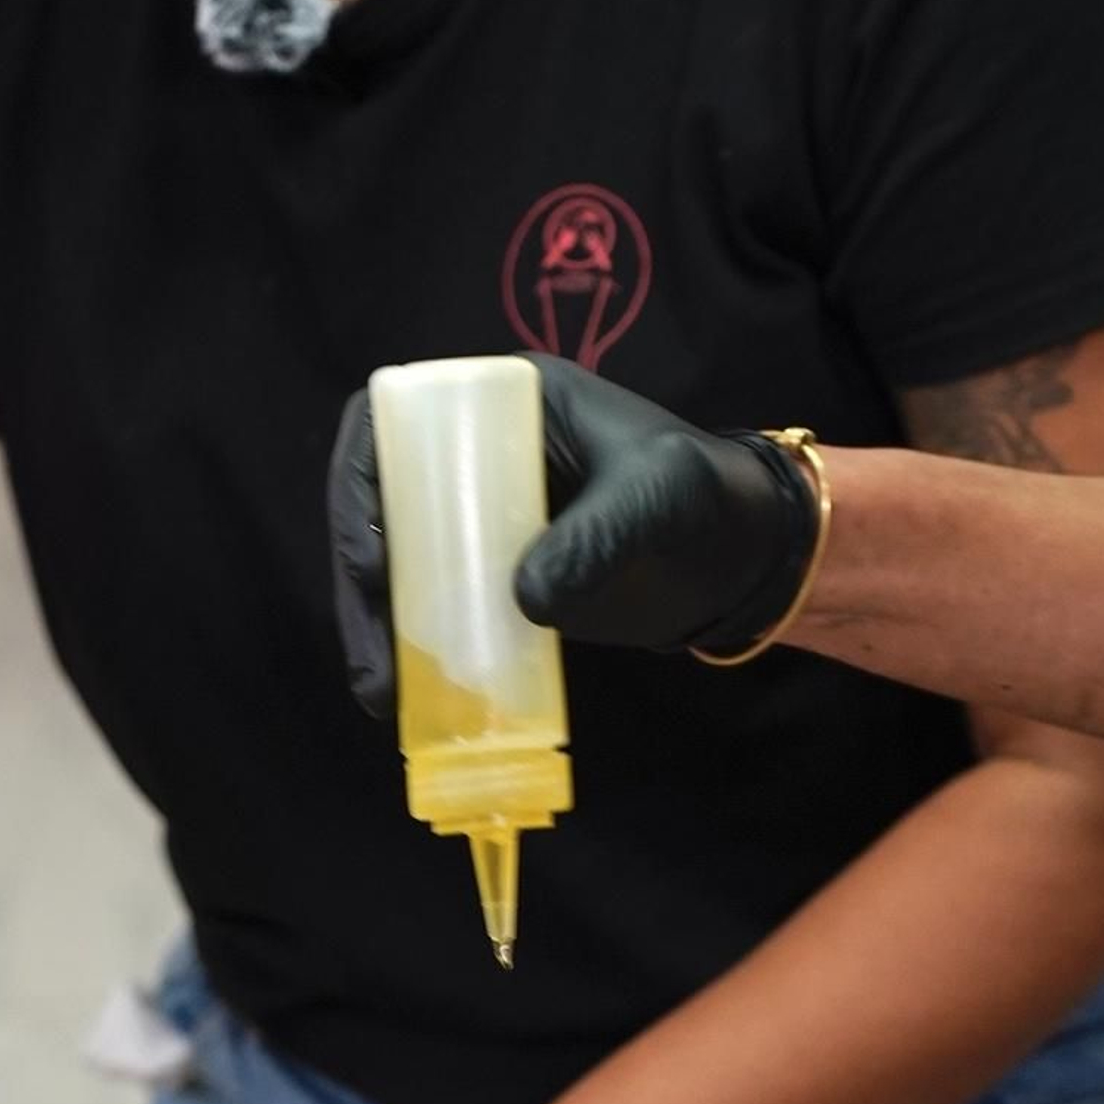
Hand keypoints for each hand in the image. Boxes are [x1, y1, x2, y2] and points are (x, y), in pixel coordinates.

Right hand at [329, 357, 818, 716]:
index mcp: (502, 402)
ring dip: (380, 629)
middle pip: (381, 509)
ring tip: (381, 695)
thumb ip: (602, 536)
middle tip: (373, 658)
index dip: (362, 490)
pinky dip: (417, 653)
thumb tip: (525, 598)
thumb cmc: (707, 500)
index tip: (373, 562)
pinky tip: (407, 701)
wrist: (742, 558)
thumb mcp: (660, 499)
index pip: (393, 426)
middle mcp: (475, 457)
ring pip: (398, 567)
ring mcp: (481, 522)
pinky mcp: (495, 579)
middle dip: (361, 583)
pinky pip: (436, 610)